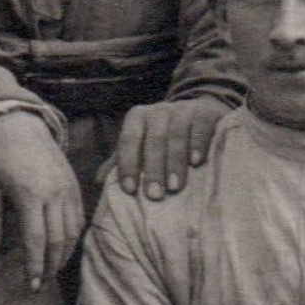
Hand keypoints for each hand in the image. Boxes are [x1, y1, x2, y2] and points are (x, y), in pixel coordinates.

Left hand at [0, 111, 82, 287]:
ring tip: (52, 270)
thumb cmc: (1, 158)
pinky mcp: (75, 186)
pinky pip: (79, 218)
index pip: (36, 239)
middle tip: (42, 284)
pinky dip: (73, 237)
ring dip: (64, 255)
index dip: (35, 265)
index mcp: (29, 195)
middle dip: (51, 266)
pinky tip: (63, 249)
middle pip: (58, 240)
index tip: (32, 285)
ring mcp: (68, 189)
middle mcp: (53, 193)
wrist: (24, 127)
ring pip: (72, 231)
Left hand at [114, 96, 228, 199]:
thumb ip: (121, 160)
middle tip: (154, 195)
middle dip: (153, 170)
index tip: (130, 190)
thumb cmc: (162, 138)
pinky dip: (198, 144)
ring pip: (176, 134)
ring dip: (174, 162)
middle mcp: (158, 110)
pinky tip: (196, 162)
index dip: (128, 165)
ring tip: (175, 187)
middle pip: (153, 140)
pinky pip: (200, 126)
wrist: (198, 114)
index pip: (128, 140)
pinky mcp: (204, 110)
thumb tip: (99, 181)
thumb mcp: (141, 145)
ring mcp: (182, 108)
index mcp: (137, 117)